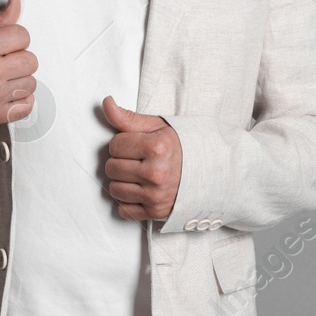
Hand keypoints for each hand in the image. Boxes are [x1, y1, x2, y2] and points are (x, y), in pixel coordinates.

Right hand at [0, 0, 37, 126]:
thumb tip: (16, 2)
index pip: (23, 35)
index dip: (14, 38)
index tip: (3, 44)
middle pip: (30, 60)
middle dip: (18, 58)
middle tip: (2, 62)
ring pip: (30, 83)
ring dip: (19, 80)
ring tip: (0, 79)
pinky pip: (26, 106)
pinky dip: (20, 100)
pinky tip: (5, 94)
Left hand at [102, 97, 181, 221]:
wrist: (209, 170)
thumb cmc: (182, 147)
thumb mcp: (157, 127)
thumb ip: (128, 118)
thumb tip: (106, 103)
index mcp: (156, 148)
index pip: (115, 145)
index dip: (123, 143)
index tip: (136, 144)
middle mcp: (155, 173)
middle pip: (111, 168)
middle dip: (121, 161)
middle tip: (137, 159)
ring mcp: (155, 195)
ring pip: (114, 190)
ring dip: (123, 182)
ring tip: (139, 174)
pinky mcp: (155, 212)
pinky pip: (124, 210)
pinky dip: (128, 201)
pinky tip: (140, 190)